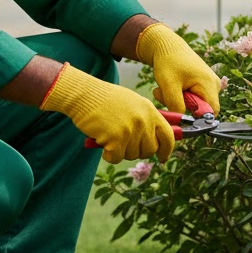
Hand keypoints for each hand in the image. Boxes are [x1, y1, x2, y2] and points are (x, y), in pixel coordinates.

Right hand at [41, 64, 174, 164]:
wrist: (83, 94)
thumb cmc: (103, 99)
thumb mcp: (131, 103)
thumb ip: (145, 119)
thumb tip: (156, 142)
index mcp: (149, 110)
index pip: (168, 136)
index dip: (167, 150)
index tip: (162, 158)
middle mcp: (143, 120)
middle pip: (150, 149)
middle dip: (137, 150)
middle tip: (123, 142)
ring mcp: (130, 129)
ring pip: (132, 155)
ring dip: (120, 151)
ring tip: (109, 135)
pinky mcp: (116, 138)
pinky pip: (116, 158)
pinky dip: (108, 154)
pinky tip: (102, 141)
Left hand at [135, 24, 220, 115]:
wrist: (166, 45)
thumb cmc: (168, 61)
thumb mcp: (168, 84)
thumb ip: (176, 105)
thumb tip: (182, 121)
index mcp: (209, 84)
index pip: (211, 112)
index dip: (196, 117)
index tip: (179, 111)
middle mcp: (214, 85)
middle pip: (200, 108)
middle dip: (180, 105)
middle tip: (164, 95)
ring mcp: (208, 84)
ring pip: (193, 103)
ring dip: (176, 100)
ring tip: (164, 87)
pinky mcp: (201, 84)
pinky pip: (191, 97)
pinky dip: (178, 94)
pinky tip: (170, 85)